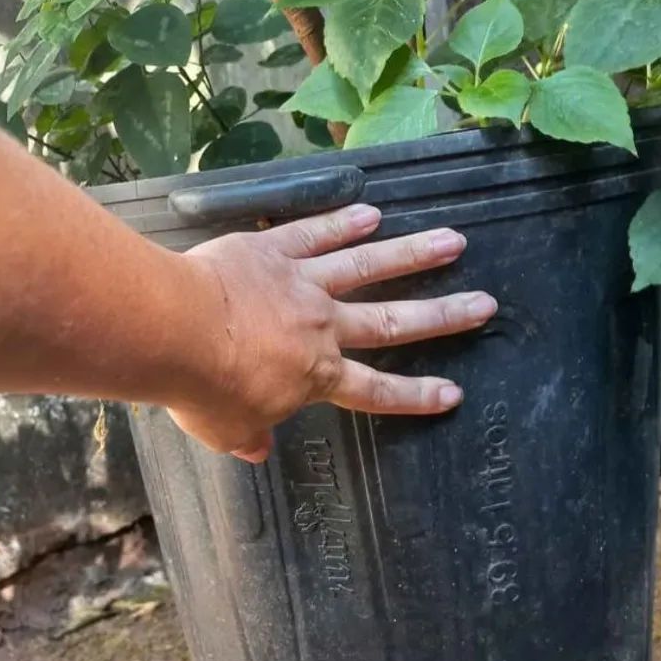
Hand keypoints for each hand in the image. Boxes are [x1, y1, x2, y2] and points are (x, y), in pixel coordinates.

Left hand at [167, 203, 495, 461]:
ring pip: (368, 266)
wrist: (176, 333)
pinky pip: (313, 233)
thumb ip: (249, 436)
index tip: (452, 393)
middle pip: (393, 320)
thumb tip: (257, 450)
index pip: (377, 390)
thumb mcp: (226, 430)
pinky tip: (371, 211)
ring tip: (453, 240)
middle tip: (483, 302)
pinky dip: (342, 221)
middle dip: (443, 315)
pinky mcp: (272, 250)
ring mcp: (303, 283)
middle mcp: (323, 326)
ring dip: (413, 253)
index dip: (416, 395)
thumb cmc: (202, 389)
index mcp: (317, 376)